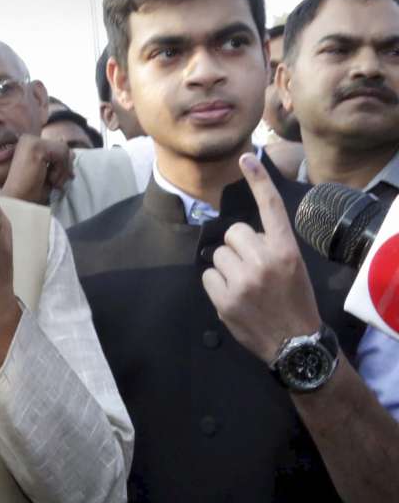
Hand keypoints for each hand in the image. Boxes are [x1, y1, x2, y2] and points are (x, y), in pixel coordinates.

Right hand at [0, 134, 73, 204]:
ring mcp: (30, 141)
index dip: (63, 163)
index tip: (60, 178)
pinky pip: (62, 153)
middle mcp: (27, 138)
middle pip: (63, 146)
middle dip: (65, 167)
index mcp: (28, 143)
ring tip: (51, 182)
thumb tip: (72, 152)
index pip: (58, 145)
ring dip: (62, 170)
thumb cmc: (32, 190)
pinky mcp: (35, 146)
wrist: (19, 203)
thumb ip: (60, 159)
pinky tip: (49, 179)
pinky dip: (61, 170)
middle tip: (56, 182)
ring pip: (64, 149)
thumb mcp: (49, 172)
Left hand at [202, 153, 321, 363]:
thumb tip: (240, 234)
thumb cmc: (294, 301)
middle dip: (239, 247)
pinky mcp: (225, 299)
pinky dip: (216, 284)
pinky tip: (233, 297)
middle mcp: (264, 261)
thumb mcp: (294, 267)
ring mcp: (243, 281)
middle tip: (253, 268)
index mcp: (286, 250)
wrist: (294, 344)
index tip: (245, 158)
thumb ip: (270, 246)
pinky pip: (207, 275)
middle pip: (233, 233)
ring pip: (218, 254)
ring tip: (245, 286)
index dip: (258, 181)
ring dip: (227, 266)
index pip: (270, 209)